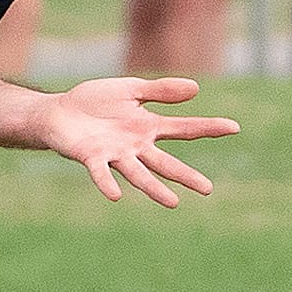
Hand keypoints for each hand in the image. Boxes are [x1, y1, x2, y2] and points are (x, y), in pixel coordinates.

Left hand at [37, 76, 239, 206]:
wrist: (57, 112)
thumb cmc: (95, 101)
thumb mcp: (130, 89)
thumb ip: (160, 91)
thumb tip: (196, 89)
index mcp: (148, 127)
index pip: (184, 129)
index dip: (208, 128)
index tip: (234, 127)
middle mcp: (135, 145)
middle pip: (164, 162)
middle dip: (184, 175)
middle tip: (207, 189)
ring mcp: (113, 154)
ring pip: (138, 173)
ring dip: (154, 188)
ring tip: (172, 202)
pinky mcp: (90, 157)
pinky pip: (100, 172)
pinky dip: (107, 183)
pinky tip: (116, 195)